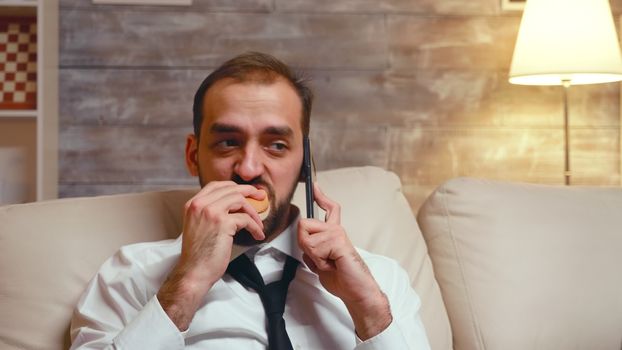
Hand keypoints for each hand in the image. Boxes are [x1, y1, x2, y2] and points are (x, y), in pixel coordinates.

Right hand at [158, 181, 265, 329]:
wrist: (194, 272)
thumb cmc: (198, 254)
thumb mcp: (199, 226)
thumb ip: (210, 212)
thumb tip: (234, 204)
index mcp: (193, 204)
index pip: (216, 185)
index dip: (234, 186)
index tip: (246, 191)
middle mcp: (200, 205)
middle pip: (231, 190)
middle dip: (249, 192)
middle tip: (260, 196)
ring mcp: (211, 212)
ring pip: (240, 200)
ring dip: (254, 212)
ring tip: (259, 223)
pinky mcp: (223, 223)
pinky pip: (246, 219)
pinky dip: (256, 227)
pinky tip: (257, 234)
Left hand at [297, 184, 391, 339]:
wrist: (358, 292)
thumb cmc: (343, 279)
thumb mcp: (321, 264)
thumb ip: (312, 252)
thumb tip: (304, 246)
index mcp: (334, 233)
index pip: (329, 209)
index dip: (321, 196)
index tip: (316, 186)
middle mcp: (337, 230)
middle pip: (304, 224)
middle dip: (304, 244)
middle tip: (320, 259)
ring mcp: (338, 234)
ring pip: (306, 237)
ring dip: (313, 256)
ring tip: (328, 264)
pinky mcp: (338, 241)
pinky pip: (314, 246)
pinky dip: (319, 260)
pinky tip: (332, 264)